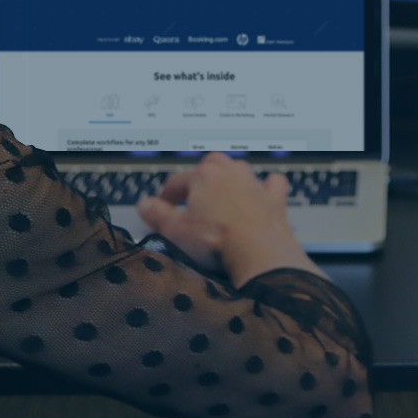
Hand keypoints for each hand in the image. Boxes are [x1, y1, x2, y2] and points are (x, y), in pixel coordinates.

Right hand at [137, 153, 323, 285]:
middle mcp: (230, 173)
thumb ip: (157, 214)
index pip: (178, 180)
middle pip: (210, 165)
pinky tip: (262, 193)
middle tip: (193, 195)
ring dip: (230, 178)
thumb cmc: (216, 240)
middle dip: (200, 176)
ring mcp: (254, 184)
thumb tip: (144, 205)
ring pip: (239, 169)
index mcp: (204, 176)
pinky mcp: (274, 199)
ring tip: (222, 193)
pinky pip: (272, 183)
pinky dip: (267, 186)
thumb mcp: (175, 230)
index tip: (162, 206)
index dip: (167, 194)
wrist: (257, 252)